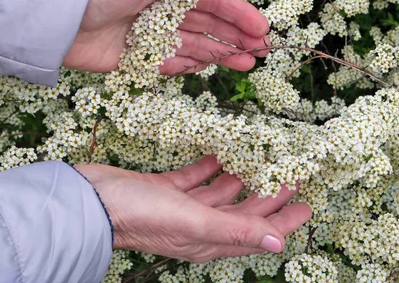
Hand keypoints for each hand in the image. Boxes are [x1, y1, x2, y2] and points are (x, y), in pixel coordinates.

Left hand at [63, 0, 270, 74]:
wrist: (59, 21)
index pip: (213, 0)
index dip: (238, 14)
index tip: (262, 28)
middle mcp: (165, 10)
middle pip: (209, 25)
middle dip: (236, 37)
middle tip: (262, 52)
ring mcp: (154, 35)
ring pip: (195, 45)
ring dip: (221, 54)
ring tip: (246, 65)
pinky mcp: (140, 58)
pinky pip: (172, 62)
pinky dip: (190, 65)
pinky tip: (208, 68)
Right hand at [75, 156, 311, 262]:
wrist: (91, 200)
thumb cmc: (141, 213)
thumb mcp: (194, 222)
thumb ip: (237, 230)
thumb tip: (279, 244)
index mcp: (209, 240)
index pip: (257, 233)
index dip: (283, 222)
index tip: (307, 206)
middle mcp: (198, 226)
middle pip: (243, 213)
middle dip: (269, 198)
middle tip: (291, 179)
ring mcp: (181, 207)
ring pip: (220, 195)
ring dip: (241, 181)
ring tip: (261, 163)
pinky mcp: (165, 189)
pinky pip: (195, 178)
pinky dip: (209, 168)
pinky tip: (221, 154)